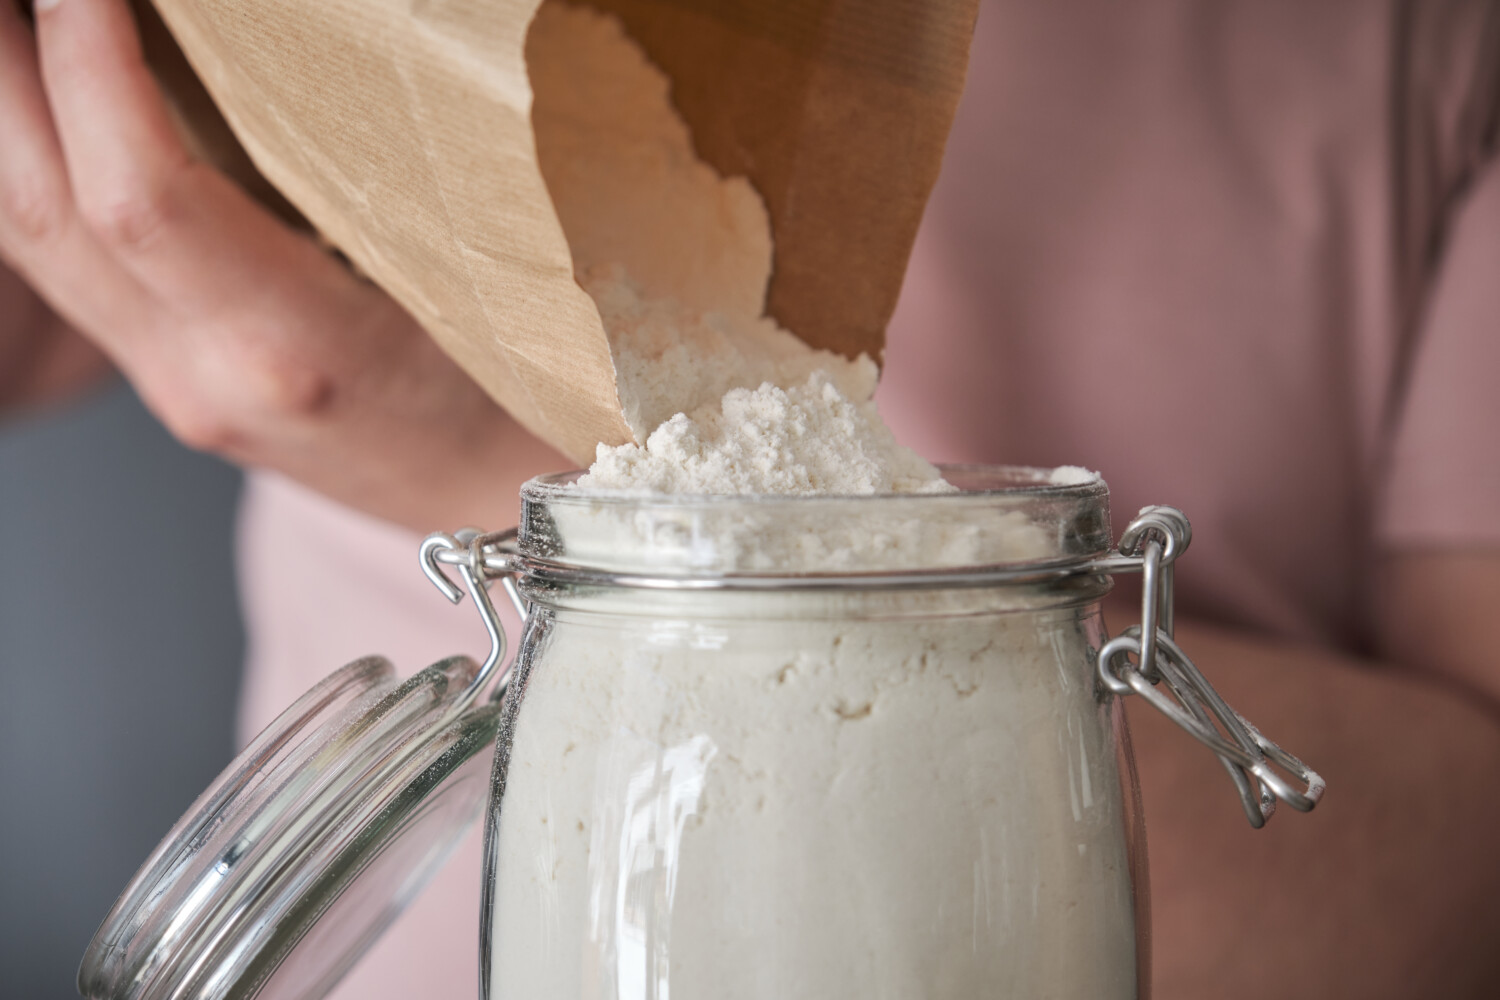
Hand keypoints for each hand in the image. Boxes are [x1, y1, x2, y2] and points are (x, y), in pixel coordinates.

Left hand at [0, 0, 562, 529]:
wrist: (488, 502)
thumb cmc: (511, 399)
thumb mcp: (466, 283)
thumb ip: (371, 176)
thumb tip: (290, 53)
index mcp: (292, 352)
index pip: (142, 199)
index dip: (93, 67)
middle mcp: (204, 376)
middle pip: (39, 211)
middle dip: (9, 71)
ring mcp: (169, 385)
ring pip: (28, 238)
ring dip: (5, 113)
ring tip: (20, 29)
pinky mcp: (162, 376)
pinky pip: (57, 262)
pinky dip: (34, 164)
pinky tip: (47, 104)